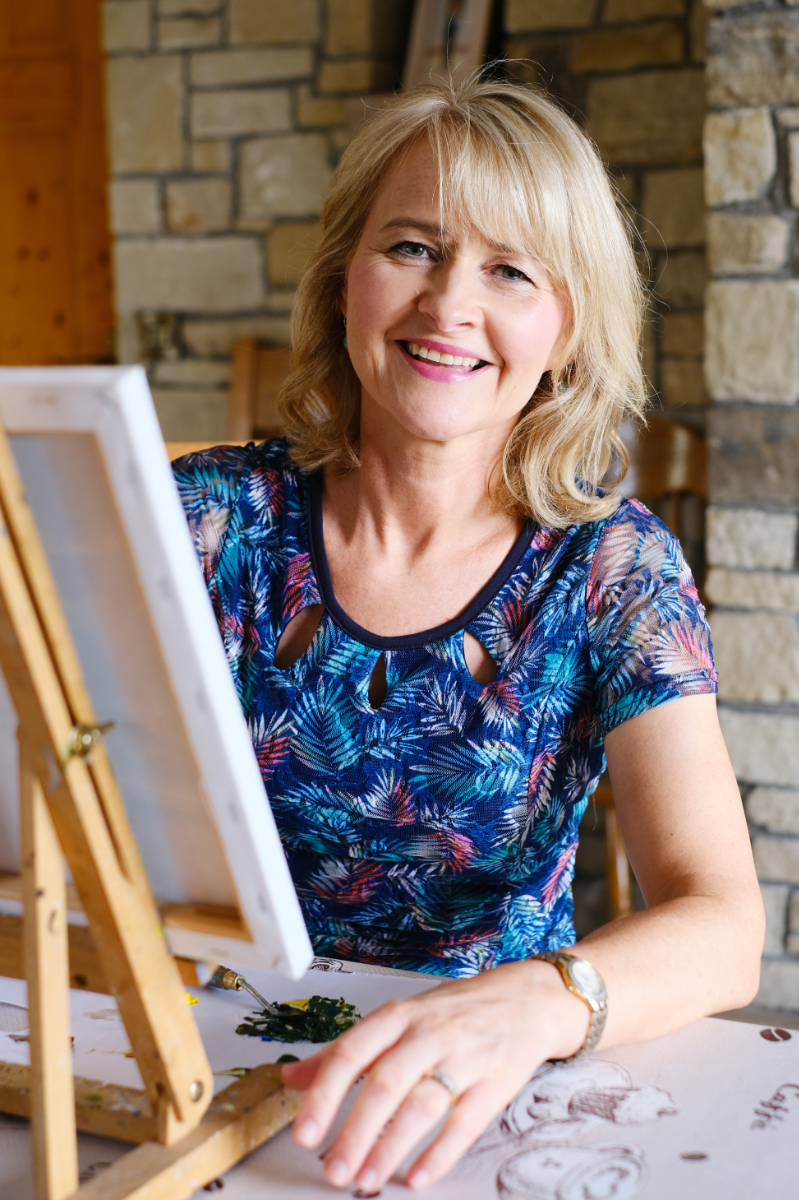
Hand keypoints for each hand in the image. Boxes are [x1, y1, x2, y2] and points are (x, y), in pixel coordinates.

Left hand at [280, 958, 588, 1190]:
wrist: (526, 1000)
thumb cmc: (453, 1013)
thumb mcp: (397, 1020)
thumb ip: (345, 1051)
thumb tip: (290, 1078)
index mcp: (398, 1016)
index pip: (353, 1052)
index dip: (325, 1093)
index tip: (304, 1131)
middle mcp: (428, 1034)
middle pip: (386, 1084)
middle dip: (356, 1131)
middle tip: (333, 1169)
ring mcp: (464, 1058)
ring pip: (421, 1105)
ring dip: (390, 1148)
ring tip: (366, 1180)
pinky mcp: (495, 1083)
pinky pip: (464, 1122)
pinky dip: (439, 1154)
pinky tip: (416, 1177)